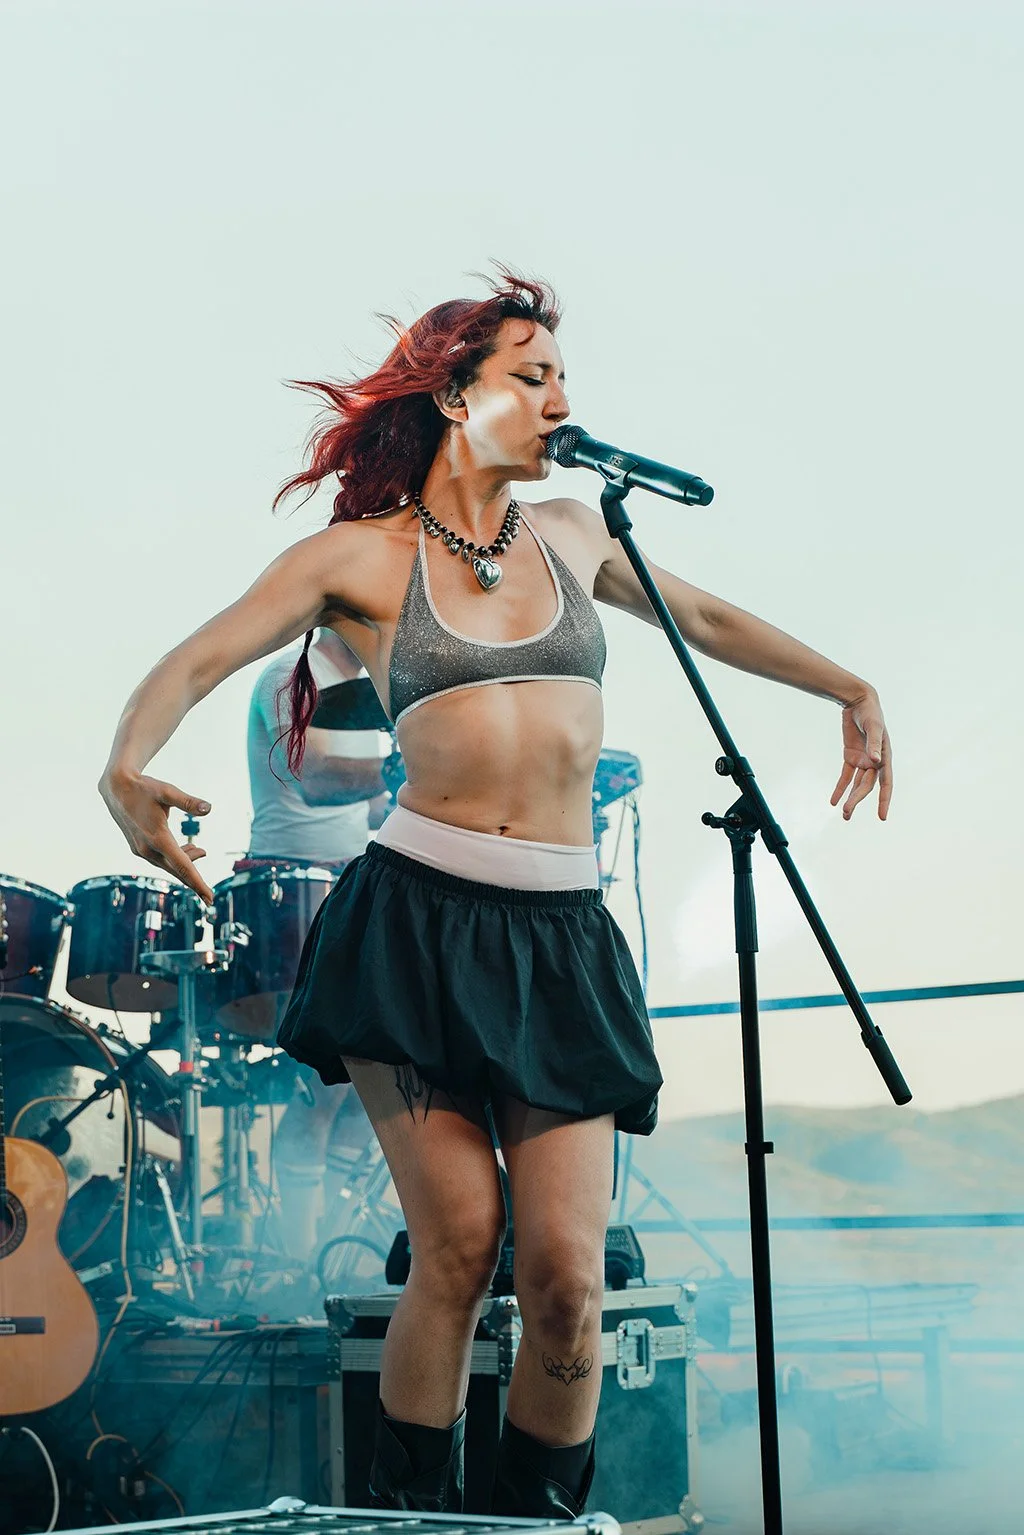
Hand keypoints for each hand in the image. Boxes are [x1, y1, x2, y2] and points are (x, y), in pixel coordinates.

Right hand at [99, 770, 214, 902]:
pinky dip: (175, 858)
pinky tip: (186, 850)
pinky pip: (160, 859)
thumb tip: (209, 809)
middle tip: (210, 897)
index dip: (198, 883)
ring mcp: (141, 849)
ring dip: (186, 863)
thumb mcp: (167, 792)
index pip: (183, 866)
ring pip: (168, 865)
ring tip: (202, 851)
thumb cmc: (143, 788)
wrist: (116, 788)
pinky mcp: (138, 847)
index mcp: (157, 838)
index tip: (210, 898)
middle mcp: (147, 848)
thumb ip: (188, 801)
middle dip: (194, 883)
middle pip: (176, 871)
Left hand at [830, 688, 892, 821]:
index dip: (884, 800)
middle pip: (866, 786)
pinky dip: (840, 788)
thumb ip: (875, 744)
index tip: (882, 816)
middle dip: (857, 800)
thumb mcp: (874, 727)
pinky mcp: (851, 756)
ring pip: (856, 784)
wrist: (859, 701)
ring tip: (844, 815)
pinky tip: (833, 801)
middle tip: (846, 814)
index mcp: (884, 757)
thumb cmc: (870, 713)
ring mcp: (862, 760)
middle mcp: (875, 762)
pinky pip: (845, 776)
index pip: (886, 784)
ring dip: (850, 799)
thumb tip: (876, 761)